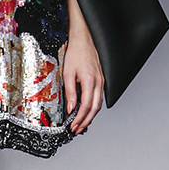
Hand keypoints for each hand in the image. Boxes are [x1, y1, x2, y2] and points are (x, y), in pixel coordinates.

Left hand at [62, 14, 103, 135]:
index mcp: (90, 81)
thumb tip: (71, 108)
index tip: (74, 126)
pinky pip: (98, 97)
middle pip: (95, 108)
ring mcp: (100, 81)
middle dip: (86, 121)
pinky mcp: (99, 80)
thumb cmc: (75, 53)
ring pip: (98, 104)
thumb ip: (70, 92)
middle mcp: (98, 82)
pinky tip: (85, 110)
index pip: (87, 105)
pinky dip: (92, 106)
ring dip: (90, 115)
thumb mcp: (67, 73)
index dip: (80, 118)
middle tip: (77, 129)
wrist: (83, 40)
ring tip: (81, 123)